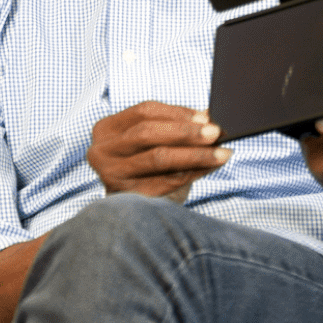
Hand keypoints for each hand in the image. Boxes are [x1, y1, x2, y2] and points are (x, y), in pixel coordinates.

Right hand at [89, 101, 230, 202]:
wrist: (133, 211)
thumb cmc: (145, 169)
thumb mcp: (154, 143)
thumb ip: (174, 127)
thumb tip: (208, 116)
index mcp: (105, 129)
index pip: (143, 111)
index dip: (176, 112)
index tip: (205, 117)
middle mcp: (102, 151)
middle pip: (147, 133)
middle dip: (185, 132)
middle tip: (215, 133)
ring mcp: (112, 175)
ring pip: (158, 157)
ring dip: (195, 154)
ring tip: (221, 153)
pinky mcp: (128, 196)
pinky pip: (167, 181)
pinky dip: (194, 173)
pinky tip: (211, 167)